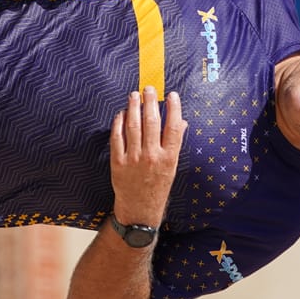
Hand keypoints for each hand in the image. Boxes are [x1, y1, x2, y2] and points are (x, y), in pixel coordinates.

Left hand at [108, 88, 184, 226]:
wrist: (140, 210)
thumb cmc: (158, 186)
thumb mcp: (172, 167)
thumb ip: (175, 143)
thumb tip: (182, 121)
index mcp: (169, 158)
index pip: (173, 127)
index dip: (173, 108)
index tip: (172, 94)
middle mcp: (152, 157)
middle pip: (152, 122)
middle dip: (150, 101)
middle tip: (148, 89)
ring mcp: (134, 159)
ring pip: (133, 126)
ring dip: (133, 107)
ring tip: (134, 95)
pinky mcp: (118, 163)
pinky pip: (117, 137)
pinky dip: (119, 122)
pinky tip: (121, 113)